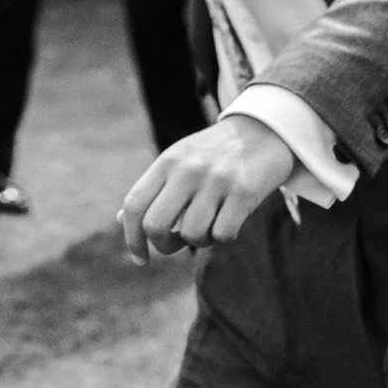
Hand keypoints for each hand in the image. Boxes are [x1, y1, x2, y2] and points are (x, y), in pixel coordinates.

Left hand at [117, 113, 295, 263]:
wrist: (266, 129)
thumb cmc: (216, 154)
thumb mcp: (179, 160)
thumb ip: (153, 189)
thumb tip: (121, 219)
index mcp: (167, 161)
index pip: (134, 205)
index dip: (131, 238)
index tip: (140, 258)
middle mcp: (188, 169)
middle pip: (155, 225)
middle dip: (163, 246)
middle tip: (176, 244)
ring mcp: (216, 179)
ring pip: (191, 234)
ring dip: (199, 241)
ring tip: (209, 225)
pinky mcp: (245, 191)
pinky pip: (223, 234)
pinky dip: (223, 237)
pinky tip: (229, 221)